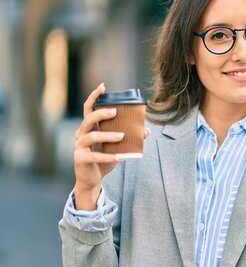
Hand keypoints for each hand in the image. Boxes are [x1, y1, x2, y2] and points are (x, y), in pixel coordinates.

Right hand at [73, 83, 150, 209]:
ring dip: (107, 135)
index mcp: (89, 128)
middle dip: (101, 113)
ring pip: (91, 136)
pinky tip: (118, 157)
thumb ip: (130, 138)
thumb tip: (146, 130)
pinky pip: (94, 156)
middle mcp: (81, 134)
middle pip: (88, 119)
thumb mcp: (117, 147)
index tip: (103, 86)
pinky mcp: (80, 159)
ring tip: (122, 136)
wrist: (93, 179)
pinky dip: (107, 157)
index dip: (94, 97)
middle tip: (115, 112)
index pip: (88, 108)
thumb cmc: (104, 159)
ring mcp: (79, 146)